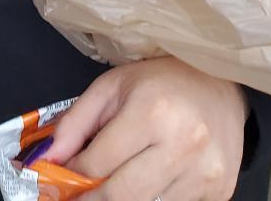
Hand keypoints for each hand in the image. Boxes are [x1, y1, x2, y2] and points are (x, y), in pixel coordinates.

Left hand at [47, 58, 247, 200]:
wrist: (222, 85)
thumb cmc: (161, 82)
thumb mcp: (112, 86)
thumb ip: (76, 122)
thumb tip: (48, 159)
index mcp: (151, 112)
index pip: (97, 164)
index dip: (72, 176)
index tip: (61, 179)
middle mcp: (182, 145)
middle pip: (120, 197)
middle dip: (91, 199)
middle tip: (79, 195)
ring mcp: (204, 172)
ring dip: (126, 198)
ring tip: (119, 179)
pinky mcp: (220, 190)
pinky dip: (156, 198)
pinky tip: (154, 177)